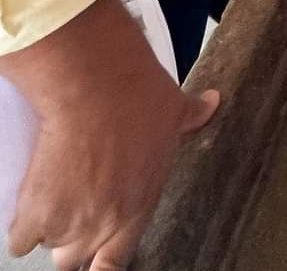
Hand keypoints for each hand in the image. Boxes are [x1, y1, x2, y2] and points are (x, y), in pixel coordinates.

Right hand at [4, 0, 218, 270]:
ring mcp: (70, 223)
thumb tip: (212, 102)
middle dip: (71, 236)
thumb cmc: (140, 96)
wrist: (98, 87)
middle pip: (76, 256)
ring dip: (47, 224)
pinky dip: (22, 223)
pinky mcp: (37, 214)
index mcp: (138, 208)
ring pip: (49, 242)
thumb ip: (194, 116)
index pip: (117, 260)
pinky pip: (20, 239)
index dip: (104, 259)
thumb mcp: (176, 108)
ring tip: (52, 194)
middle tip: (71, 206)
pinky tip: (29, 202)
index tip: (96, 252)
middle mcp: (104, 225)